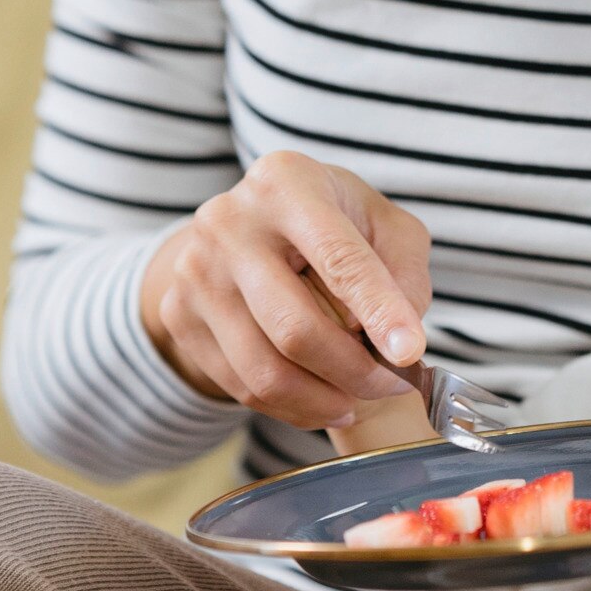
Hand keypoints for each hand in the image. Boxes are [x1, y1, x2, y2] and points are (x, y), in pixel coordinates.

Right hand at [138, 150, 433, 430]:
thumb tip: (402, 340)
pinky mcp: (179, 315)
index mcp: (285, 183)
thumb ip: (404, 269)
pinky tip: (321, 399)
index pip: (338, 258)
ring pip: (264, 370)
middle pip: (294, 326)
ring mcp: (196, 271)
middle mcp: (229, 222)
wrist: (247, 227)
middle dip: (354, 371)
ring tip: (357, 399)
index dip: (379, 310)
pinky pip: (240, 387)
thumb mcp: (380, 222)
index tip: (411, 352)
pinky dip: (291, 407)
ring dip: (323, 400)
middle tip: (391, 385)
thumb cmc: (328, 223)